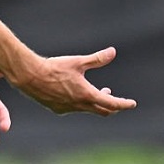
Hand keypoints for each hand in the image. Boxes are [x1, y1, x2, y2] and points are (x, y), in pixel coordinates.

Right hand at [18, 47, 136, 116]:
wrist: (31, 77)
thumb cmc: (55, 68)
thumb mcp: (78, 62)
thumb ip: (97, 59)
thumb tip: (113, 52)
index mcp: (87, 95)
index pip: (111, 103)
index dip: (123, 104)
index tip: (132, 104)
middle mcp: (79, 105)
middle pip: (102, 111)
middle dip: (112, 106)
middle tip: (117, 102)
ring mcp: (68, 109)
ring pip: (88, 110)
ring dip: (95, 103)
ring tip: (98, 91)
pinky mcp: (58, 109)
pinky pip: (74, 109)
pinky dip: (81, 103)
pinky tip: (76, 94)